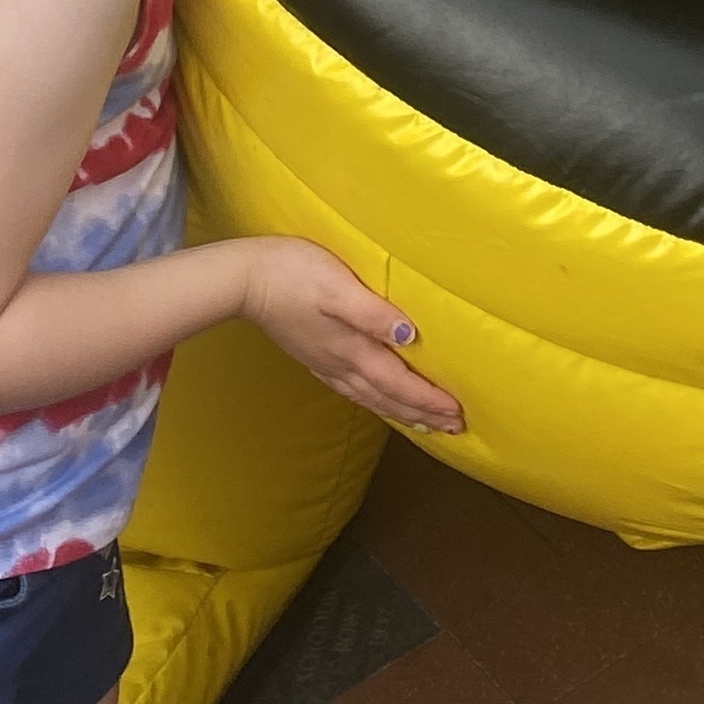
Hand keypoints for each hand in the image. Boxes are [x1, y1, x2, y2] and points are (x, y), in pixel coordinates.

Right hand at [239, 238, 466, 431]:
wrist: (247, 281)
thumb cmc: (295, 274)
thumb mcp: (338, 286)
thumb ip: (373, 313)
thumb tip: (409, 336)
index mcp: (352, 349)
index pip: (399, 384)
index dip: (429, 401)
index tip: (456, 415)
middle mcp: (342, 365)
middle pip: (389, 399)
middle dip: (422, 415)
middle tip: (453, 429)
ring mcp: (326, 364)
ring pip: (372, 399)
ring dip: (401, 413)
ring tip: (425, 425)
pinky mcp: (315, 358)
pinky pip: (354, 391)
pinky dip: (375, 402)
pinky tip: (378, 401)